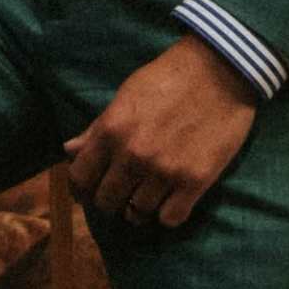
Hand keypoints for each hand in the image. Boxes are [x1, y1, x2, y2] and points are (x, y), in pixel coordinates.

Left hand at [64, 40, 259, 229]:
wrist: (220, 70)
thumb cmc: (169, 77)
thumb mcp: (126, 96)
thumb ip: (96, 128)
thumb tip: (68, 151)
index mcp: (111, 130)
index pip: (79, 177)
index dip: (82, 188)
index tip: (91, 189)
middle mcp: (133, 155)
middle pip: (106, 201)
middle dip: (110, 200)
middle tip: (122, 194)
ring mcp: (164, 171)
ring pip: (137, 213)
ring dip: (139, 209)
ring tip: (147, 197)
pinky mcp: (195, 181)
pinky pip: (170, 218)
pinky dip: (168, 214)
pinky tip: (171, 200)